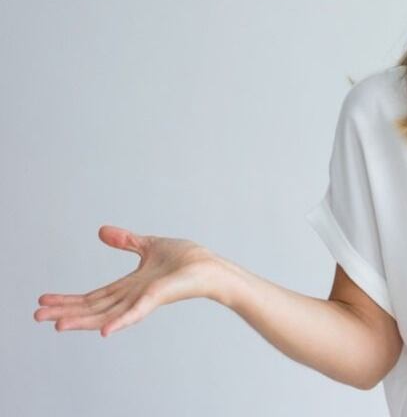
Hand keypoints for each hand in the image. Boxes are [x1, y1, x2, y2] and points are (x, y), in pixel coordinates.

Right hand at [35, 225, 219, 335]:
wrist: (212, 267)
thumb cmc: (188, 259)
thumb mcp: (150, 244)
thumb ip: (127, 241)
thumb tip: (102, 231)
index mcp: (129, 285)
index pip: (93, 296)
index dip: (68, 299)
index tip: (43, 301)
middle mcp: (133, 296)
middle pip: (93, 307)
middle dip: (65, 312)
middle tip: (37, 316)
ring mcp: (145, 299)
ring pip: (107, 313)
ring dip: (82, 320)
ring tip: (57, 325)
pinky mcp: (158, 298)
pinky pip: (136, 312)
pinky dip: (119, 322)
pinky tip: (103, 332)